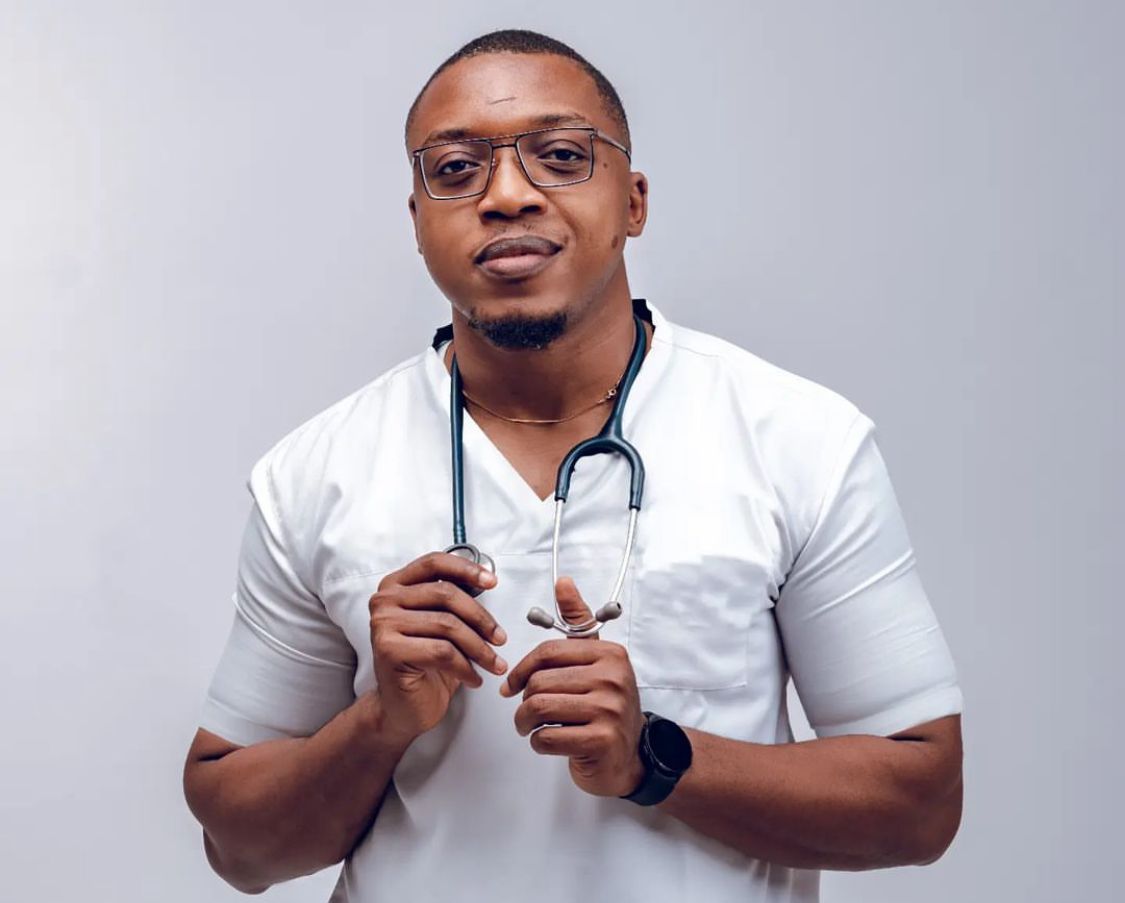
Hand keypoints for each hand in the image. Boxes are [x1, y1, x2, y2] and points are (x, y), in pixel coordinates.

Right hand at [369, 551, 507, 745]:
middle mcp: (385, 600)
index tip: (492, 581)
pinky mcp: (389, 650)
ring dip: (479, 648)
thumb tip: (486, 578)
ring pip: (447, 625)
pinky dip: (466, 667)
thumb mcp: (440, 625)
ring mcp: (383, 624)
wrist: (402, 707)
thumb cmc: (424, 665)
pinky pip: (442, 652)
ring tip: (493, 664)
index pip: (434, 563)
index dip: (466, 569)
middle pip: (446, 594)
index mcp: (396, 585)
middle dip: (481, 618)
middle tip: (500, 638)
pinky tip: (473, 679)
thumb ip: (453, 600)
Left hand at [500, 576, 645, 797]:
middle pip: (540, 681)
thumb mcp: (596, 661)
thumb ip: (578, 622)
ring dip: (525, 722)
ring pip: (539, 708)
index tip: (512, 684)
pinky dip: (538, 743)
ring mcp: (610, 710)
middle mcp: (613, 678)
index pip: (548, 651)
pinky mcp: (602, 740)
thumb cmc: (606, 707)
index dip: (522, 669)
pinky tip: (549, 741)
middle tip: (526, 713)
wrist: (631, 757)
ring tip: (531, 727)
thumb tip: (564, 582)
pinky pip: (547, 738)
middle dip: (524, 701)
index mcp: (610, 654)